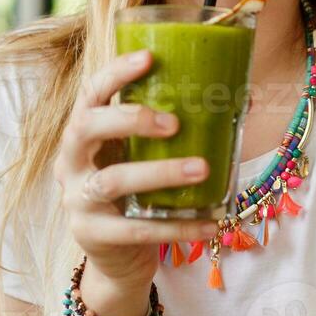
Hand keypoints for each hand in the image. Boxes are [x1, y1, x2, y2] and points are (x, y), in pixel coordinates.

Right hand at [52, 49, 220, 313]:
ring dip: (160, 172)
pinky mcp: (94, 235)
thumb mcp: (144, 157)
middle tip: (175, 123)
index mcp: (83, 134)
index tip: (149, 58)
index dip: (115, 74)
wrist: (116, 257)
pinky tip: (212, 222)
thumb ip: (174, 132)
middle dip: (130, 119)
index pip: (89, 94)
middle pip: (85, 127)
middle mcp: (70, 162)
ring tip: (202, 169)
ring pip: (113, 180)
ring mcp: (77, 200)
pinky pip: (138, 230)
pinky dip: (179, 226)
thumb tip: (244, 100)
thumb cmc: (137, 194)